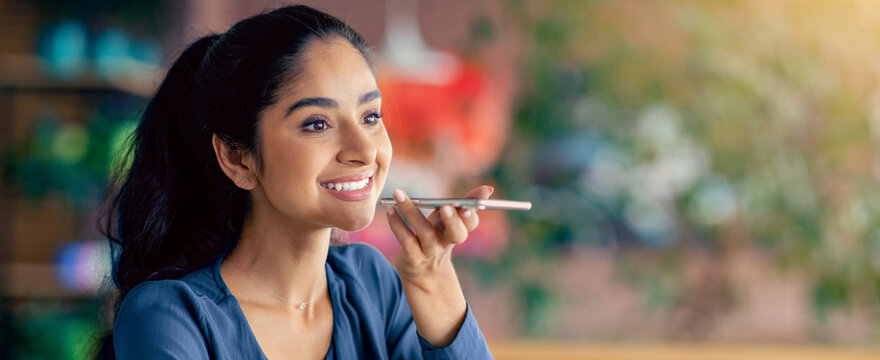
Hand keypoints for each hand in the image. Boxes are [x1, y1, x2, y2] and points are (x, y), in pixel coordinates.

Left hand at [384, 185, 493, 345]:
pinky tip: (390, 210)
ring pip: (424, 232)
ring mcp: (430, 251)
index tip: (468, 206)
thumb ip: (466, 203)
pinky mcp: (413, 257)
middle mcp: (447, 243)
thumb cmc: (438, 238)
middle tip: (447, 207)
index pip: (470, 224)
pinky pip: (405, 240)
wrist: (423, 274)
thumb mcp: (451, 221)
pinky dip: (397, 224)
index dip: (472, 215)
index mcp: (458, 231)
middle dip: (453, 221)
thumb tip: (488, 189)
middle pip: (456, 234)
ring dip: (411, 212)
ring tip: (399, 194)